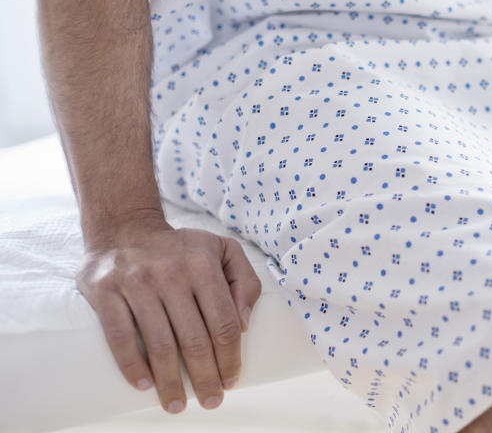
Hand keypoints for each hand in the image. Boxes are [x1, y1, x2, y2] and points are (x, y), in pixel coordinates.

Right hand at [76, 216, 261, 413]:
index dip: (230, 357)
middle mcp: (171, 273)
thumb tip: (245, 324)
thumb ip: (244, 282)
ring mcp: (136, 282)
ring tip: (177, 405)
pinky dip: (132, 366)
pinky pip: (119, 337)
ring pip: (158, 345)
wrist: (125, 227)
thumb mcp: (223, 250)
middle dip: (205, 378)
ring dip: (169, 383)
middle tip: (210, 402)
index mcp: (203, 265)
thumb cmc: (181, 248)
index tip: (231, 380)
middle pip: (194, 339)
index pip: (223, 322)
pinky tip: (144, 386)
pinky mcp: (105, 291)